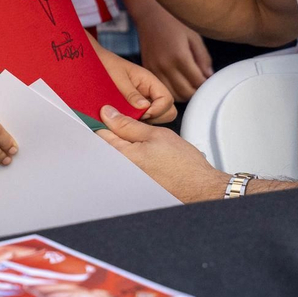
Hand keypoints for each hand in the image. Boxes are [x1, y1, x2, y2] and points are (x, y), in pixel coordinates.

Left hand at [92, 41, 175, 122]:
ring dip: (145, 121)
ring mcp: (143, 100)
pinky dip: (137, 122)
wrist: (90, 62)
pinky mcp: (134, 107)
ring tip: (128, 119)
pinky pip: (143, 118)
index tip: (142, 114)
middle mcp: (149, 91)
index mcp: (149, 81)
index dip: (157, 110)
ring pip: (156, 116)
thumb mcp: (117, 78)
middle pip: (167, 110)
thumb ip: (130, 93)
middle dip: (155, 117)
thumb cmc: (104, 64)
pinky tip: (124, 120)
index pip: (167, 100)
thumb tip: (145, 107)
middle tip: (137, 118)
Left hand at [96, 106, 226, 202]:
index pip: (99, 132)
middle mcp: (120, 168)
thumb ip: (128, 124)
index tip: (109, 110)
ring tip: (143, 137)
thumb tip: (108, 113)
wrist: (198, 187)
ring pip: (118, 151)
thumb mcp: (154, 135)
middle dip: (113, 129)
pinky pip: (126, 161)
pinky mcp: (135, 180)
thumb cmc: (181, 164)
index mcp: (122, 154)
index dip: (102, 117)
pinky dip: (132, 152)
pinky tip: (146, 150)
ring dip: (124, 140)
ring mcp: (126, 177)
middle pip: (107, 142)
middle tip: (130, 121)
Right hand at [134, 10, 212, 101]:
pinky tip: (178, 82)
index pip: (197, 82)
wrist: (150, 15)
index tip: (210, 81)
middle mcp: (165, 66)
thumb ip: (203, 58)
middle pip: (185, 93)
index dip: (206, 85)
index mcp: (180, 56)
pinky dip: (172, 90)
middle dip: (197, 92)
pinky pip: (162, 88)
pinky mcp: (147, 70)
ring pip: (172, 94)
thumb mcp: (194, 36)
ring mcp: (154, 70)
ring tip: (190, 84)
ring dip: (184, 93)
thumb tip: (208, 76)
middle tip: (202, 84)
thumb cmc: (174, 22)